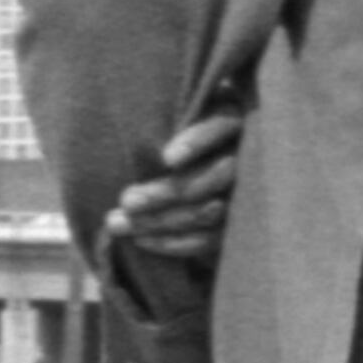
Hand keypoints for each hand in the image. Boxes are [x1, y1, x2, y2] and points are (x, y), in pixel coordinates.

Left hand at [109, 97, 246, 278]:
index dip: (198, 142)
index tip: (167, 159)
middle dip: (168, 191)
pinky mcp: (234, 226)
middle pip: (215, 176)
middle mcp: (245, 156)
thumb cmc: (168, 136)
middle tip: (126, 200)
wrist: (187, 173)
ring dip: (160, 220)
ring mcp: (244, 194)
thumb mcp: (170, 122)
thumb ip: (164, 120)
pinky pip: (208, 240)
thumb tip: (132, 121)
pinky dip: (173, 243)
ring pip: (209, 211)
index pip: (222, 127)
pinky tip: (141, 241)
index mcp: (230, 119)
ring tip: (117, 223)